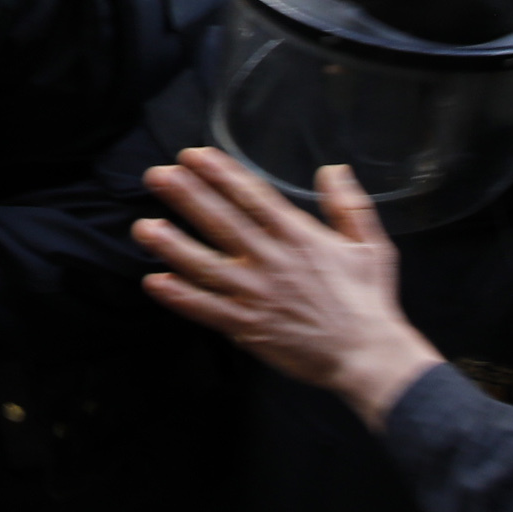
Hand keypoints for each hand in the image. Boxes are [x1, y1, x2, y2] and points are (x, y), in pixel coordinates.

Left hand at [132, 148, 446, 428]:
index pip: (253, 197)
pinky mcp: (247, 327)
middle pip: (222, 222)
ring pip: (206, 266)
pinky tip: (154, 282)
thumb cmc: (369, 300)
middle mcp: (272, 261)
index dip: (221, 174)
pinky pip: (207, 309)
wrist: (367, 356)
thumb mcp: (370, 244)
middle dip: (187, 196)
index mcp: (299, 237)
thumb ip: (349, 205)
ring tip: (142, 227)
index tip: (194, 155)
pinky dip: (180, 297)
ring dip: (172, 245)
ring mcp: (256, 295)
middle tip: (156, 175)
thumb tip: (333, 169)